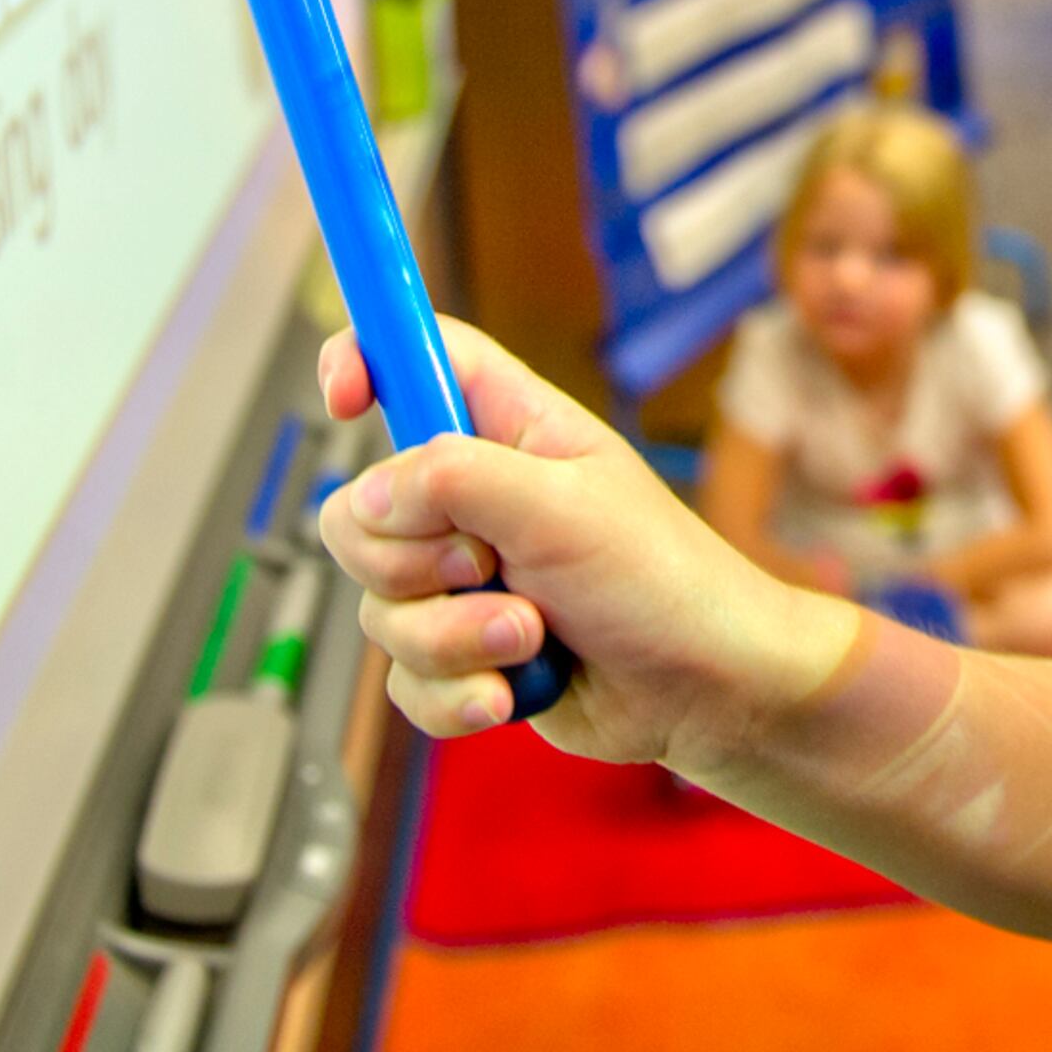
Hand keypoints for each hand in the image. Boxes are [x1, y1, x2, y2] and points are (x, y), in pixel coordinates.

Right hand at [317, 318, 855, 766]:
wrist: (706, 692)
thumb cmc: (663, 580)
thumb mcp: (561, 506)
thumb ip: (453, 479)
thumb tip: (368, 494)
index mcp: (506, 426)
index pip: (412, 355)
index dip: (362, 359)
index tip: (344, 401)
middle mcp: (474, 497)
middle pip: (360, 509)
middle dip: (415, 560)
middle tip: (492, 565)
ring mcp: (464, 580)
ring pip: (380, 607)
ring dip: (454, 637)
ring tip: (533, 637)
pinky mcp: (465, 653)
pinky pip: (404, 678)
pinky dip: (454, 693)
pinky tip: (509, 695)